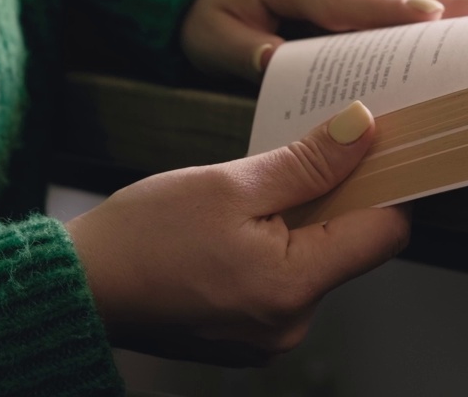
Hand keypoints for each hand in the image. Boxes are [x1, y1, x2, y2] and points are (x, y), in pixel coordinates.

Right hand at [65, 101, 407, 364]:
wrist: (81, 287)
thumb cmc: (143, 236)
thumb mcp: (229, 182)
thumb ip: (306, 161)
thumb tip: (363, 130)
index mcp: (293, 287)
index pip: (385, 232)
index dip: (386, 182)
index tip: (373, 146)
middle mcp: (291, 324)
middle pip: (352, 248)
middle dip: (334, 199)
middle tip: (298, 158)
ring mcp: (270, 337)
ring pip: (317, 262)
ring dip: (300, 223)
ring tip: (251, 197)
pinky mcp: (250, 336)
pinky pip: (286, 282)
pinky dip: (276, 248)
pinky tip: (237, 228)